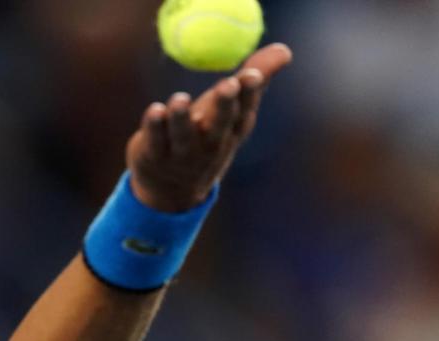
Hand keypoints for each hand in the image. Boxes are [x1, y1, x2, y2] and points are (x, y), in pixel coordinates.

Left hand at [126, 43, 292, 212]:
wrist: (173, 191)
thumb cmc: (207, 137)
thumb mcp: (231, 113)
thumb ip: (253, 80)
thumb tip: (284, 50)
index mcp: (231, 130)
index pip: (243, 110)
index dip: (248, 94)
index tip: (252, 74)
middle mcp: (209, 143)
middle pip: (218, 125)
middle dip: (224, 106)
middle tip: (228, 84)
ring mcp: (182, 153)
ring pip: (183, 135)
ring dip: (181, 118)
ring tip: (179, 99)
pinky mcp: (153, 156)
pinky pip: (154, 140)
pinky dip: (153, 126)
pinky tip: (155, 110)